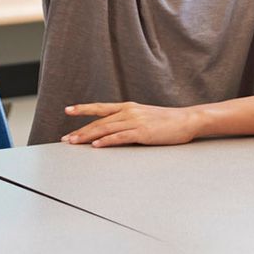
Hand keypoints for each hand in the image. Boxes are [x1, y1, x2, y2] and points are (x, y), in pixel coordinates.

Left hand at [63, 102, 201, 146]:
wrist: (186, 120)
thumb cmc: (167, 120)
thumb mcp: (144, 115)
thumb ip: (129, 119)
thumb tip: (114, 129)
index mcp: (129, 107)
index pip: (101, 107)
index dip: (83, 108)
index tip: (68, 110)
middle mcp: (129, 111)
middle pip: (99, 121)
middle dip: (81, 130)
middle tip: (66, 139)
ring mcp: (135, 121)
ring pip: (106, 129)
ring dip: (88, 136)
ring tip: (74, 142)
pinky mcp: (142, 132)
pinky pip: (120, 137)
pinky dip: (107, 141)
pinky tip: (96, 146)